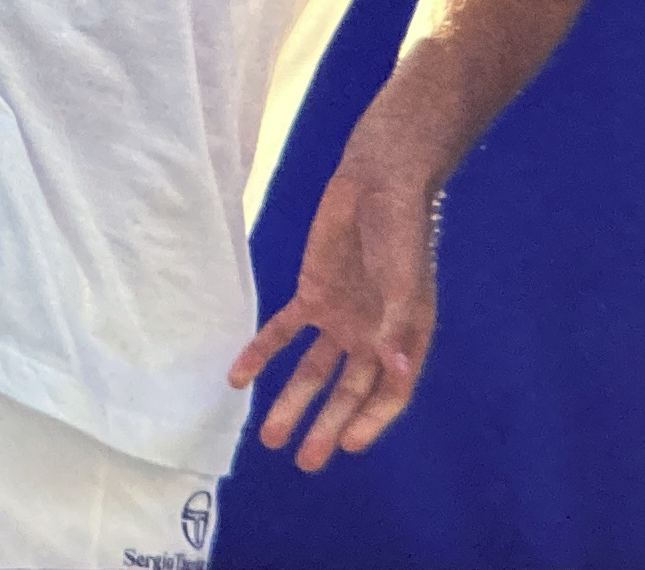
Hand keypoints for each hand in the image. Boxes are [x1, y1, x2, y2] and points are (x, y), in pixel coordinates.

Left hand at [227, 168, 436, 471]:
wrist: (377, 183)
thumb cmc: (402, 233)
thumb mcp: (403, 280)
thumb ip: (397, 326)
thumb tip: (396, 370)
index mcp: (406, 339)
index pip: (389, 393)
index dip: (371, 421)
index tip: (348, 445)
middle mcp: (373, 337)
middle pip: (347, 392)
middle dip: (328, 426)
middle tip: (305, 460)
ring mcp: (341, 319)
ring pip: (314, 372)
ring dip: (292, 401)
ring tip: (270, 437)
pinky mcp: (312, 296)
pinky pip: (283, 333)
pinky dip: (261, 355)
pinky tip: (239, 378)